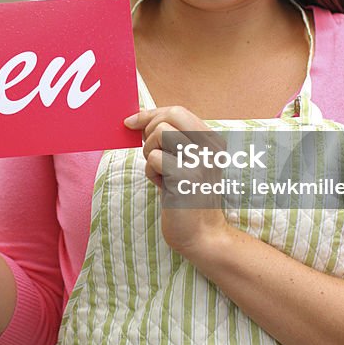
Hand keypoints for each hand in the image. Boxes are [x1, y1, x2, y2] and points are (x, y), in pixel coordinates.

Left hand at [124, 106, 230, 257]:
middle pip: (168, 116)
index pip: (178, 111)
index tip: (131, 122)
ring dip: (150, 152)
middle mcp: (210, 146)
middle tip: (152, 155)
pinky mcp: (186, 176)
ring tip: (161, 172)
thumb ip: (170, 139)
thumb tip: (138, 119)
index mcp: (212, 140)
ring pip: (159, 133)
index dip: (150, 114)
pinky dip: (151, 172)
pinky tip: (163, 187)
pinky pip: (154, 158)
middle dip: (149, 133)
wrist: (201, 234)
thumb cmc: (186, 196)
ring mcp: (200, 160)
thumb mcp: (184, 161)